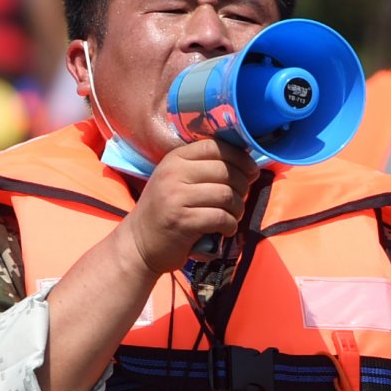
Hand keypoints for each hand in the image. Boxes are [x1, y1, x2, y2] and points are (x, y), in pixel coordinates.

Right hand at [118, 137, 258, 275]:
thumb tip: (248, 165)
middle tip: (240, 199)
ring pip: (226, 195)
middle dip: (242, 186)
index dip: (240, 157)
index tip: (251, 171)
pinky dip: (230, 225)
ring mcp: (176, 197)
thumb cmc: (166, 211)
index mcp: (174, 159)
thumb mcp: (177, 181)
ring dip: (237, 208)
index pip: (215, 147)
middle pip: (225, 171)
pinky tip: (226, 229)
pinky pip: (221, 218)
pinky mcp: (182, 221)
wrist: (139, 243)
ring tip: (232, 216)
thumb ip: (204, 169)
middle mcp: (173, 173)